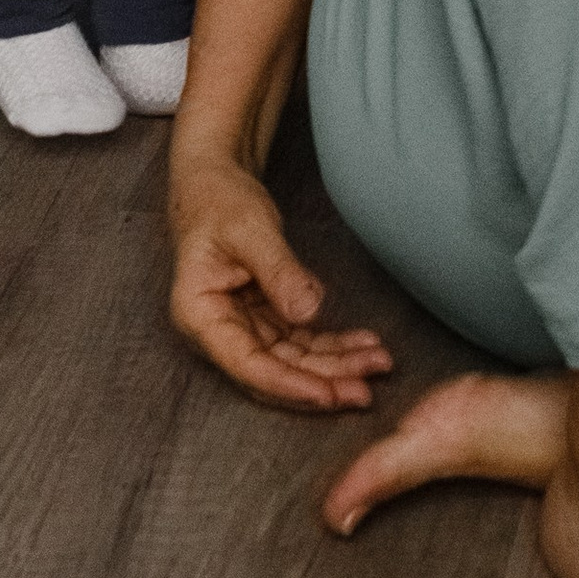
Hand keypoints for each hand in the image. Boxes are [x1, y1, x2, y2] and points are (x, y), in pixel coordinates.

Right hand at [169, 156, 394, 410]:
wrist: (214, 183)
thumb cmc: (220, 200)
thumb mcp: (250, 229)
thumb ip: (279, 271)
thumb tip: (308, 313)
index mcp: (200, 315)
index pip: (247, 364)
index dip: (289, 384)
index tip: (327, 394)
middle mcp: (219, 331)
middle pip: (274, 370)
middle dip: (322, 383)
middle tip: (366, 392)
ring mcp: (243, 326)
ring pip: (292, 361)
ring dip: (335, 366)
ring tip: (378, 362)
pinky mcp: (264, 318)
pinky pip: (301, 341)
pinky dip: (332, 345)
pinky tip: (364, 343)